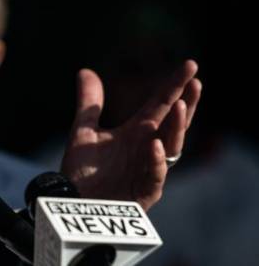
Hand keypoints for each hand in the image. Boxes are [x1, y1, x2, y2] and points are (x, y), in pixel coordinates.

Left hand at [60, 60, 201, 209]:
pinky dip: (156, 161)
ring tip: (179, 105)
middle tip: (195, 83)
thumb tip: (85, 70)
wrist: (72, 202)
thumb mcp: (84, 131)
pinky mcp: (143, 191)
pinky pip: (154, 175)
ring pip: (171, 147)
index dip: (175, 86)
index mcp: (138, 132)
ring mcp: (149, 169)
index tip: (190, 65)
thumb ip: (89, 103)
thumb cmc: (84, 171)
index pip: (160, 105)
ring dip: (176, 127)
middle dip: (186, 104)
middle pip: (174, 123)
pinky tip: (154, 144)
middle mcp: (148, 148)